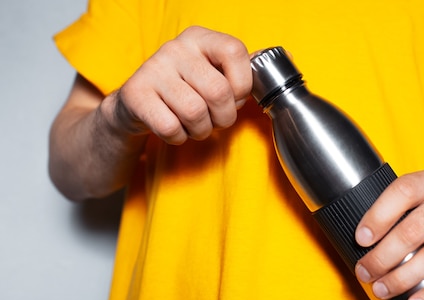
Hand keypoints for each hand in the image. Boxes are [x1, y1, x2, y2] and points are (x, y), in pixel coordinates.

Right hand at [109, 26, 251, 143]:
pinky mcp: (136, 94)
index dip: (242, 84)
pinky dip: (179, 137)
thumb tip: (287, 62)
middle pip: (218, 91)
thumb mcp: (213, 72)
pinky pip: (171, 127)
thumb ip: (244, 70)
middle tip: (217, 120)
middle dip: (224, 117)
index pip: (235, 51)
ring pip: (195, 112)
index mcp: (200, 37)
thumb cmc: (186, 90)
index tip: (235, 97)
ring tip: (196, 125)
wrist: (138, 103)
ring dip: (202, 130)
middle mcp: (175, 48)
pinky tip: (175, 128)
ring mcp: (153, 69)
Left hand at [354, 170, 423, 299]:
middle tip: (364, 273)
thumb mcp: (423, 187)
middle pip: (412, 232)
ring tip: (380, 289)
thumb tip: (358, 239)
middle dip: (382, 258)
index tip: (360, 239)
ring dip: (401, 279)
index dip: (378, 217)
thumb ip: (395, 205)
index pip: (402, 193)